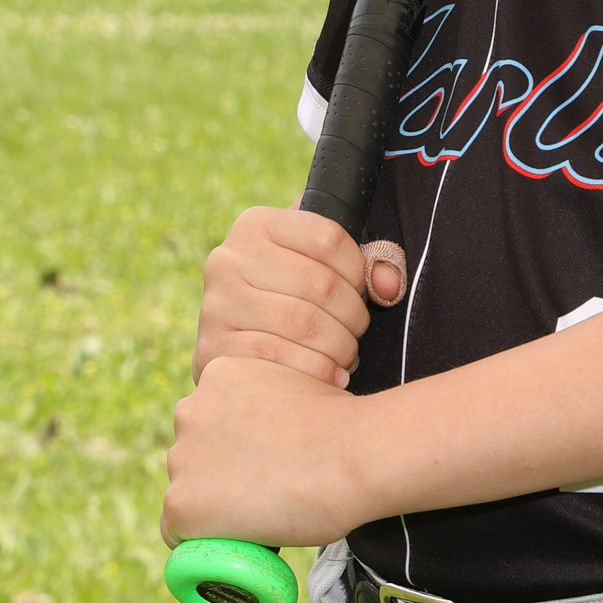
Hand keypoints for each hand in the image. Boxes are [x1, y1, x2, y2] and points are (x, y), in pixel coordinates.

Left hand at [164, 354, 371, 548]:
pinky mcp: (180, 504)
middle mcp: (189, 410)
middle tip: (265, 489)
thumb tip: (279, 434)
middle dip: (220, 474)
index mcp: (218, 373)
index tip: (264, 461)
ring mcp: (181, 458)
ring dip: (214, 507)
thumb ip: (273, 405)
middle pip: (193, 455)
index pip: (211, 420)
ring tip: (262, 512)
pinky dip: (205, 540)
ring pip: (187, 494)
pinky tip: (239, 539)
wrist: (351, 456)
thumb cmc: (344, 426)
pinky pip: (179, 533)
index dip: (238, 447)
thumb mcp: (300, 389)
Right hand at [194, 207, 406, 384]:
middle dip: (354, 316)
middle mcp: (228, 258)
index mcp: (256, 225)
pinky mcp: (212, 347)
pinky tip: (331, 378)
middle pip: (321, 284)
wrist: (239, 348)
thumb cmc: (291, 300)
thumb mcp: (324, 267)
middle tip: (356, 332)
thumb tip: (389, 285)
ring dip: (340, 347)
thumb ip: (368, 265)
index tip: (363, 290)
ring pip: (305, 324)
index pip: (328, 237)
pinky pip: (280, 359)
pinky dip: (317, 372)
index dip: (359, 270)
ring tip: (346, 355)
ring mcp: (216, 303)